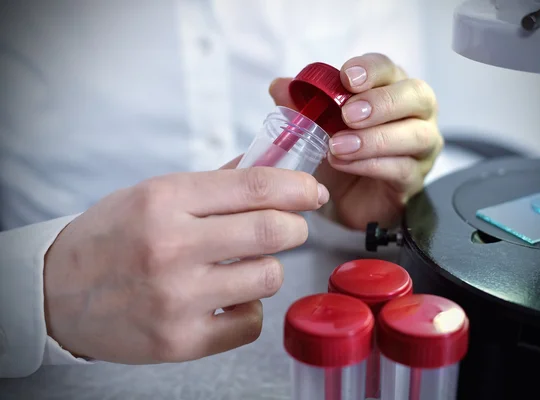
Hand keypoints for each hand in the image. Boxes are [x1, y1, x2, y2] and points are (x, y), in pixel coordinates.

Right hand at [44, 160, 328, 362]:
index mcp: (164, 200)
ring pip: (267, 277)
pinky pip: (250, 322)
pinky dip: (247, 309)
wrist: (57, 293)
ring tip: (243, 266)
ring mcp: (176, 298)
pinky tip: (227, 299)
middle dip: (296, 227)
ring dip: (267, 268)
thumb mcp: (152, 194)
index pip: (254, 186)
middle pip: (272, 231)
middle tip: (291, 227)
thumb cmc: (111, 237)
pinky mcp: (180, 340)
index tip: (313, 192)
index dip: (297, 187)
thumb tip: (268, 167)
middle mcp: (170, 247)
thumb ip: (213, 184)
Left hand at [269, 53, 442, 229]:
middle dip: (381, 103)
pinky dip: (371, 165)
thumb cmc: (340, 151)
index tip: (347, 78)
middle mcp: (415, 113)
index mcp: (391, 88)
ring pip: (414, 135)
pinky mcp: (414, 179)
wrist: (345, 198)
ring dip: (374, 139)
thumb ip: (301, 103)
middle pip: (416, 95)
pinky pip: (401, 168)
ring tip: (339, 146)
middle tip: (348, 114)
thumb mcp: (316, 124)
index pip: (389, 69)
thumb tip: (279, 85)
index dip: (371, 70)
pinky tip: (345, 164)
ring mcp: (421, 147)